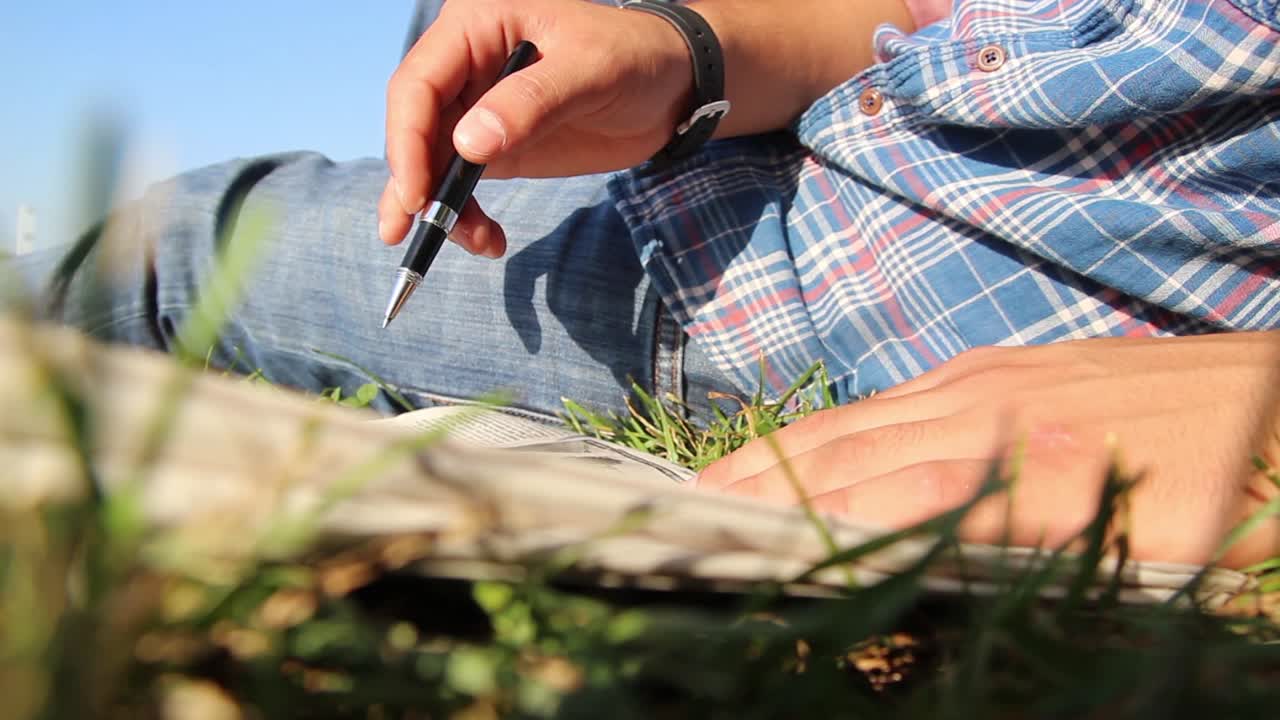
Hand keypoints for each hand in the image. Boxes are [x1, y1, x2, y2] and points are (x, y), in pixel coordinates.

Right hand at [378, 0, 694, 255]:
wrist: (673, 86)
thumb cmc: (635, 57)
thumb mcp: (590, 71)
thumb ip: (532, 102)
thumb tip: (467, 145)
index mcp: (475, 26)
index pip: (418, 84)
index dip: (408, 139)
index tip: (417, 193)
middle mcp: (465, 64)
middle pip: (416, 126)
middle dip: (413, 182)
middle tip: (409, 232)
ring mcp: (477, 107)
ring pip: (432, 161)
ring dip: (438, 207)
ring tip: (470, 242)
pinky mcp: (495, 145)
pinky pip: (462, 183)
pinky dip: (465, 215)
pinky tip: (486, 240)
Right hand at [697, 332, 1279, 567]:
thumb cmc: (1236, 485)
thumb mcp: (1145, 540)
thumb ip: (1017, 533)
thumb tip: (907, 544)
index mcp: (1008, 460)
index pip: (865, 496)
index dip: (787, 524)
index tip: (720, 556)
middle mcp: (978, 406)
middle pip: (838, 451)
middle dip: (754, 488)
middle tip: (679, 524)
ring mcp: (988, 377)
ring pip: (856, 420)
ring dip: (778, 457)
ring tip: (715, 490)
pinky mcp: (1005, 363)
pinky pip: (891, 399)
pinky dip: (832, 431)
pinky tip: (813, 451)